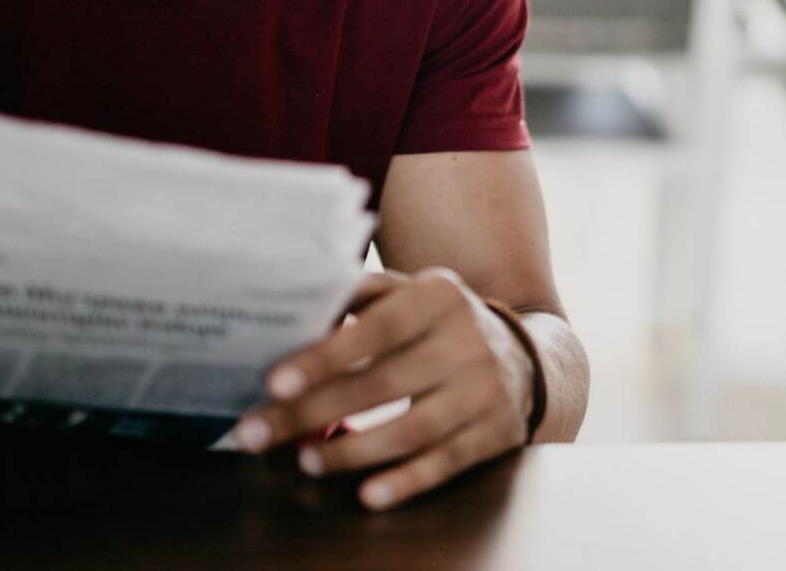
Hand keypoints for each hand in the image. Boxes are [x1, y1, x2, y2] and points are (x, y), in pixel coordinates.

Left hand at [236, 269, 536, 510]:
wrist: (525, 357)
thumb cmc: (438, 323)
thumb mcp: (408, 292)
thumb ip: (357, 294)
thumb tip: (297, 309)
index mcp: (438, 295)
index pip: (376, 328)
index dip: (325, 357)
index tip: (275, 382)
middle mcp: (467, 339)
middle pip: (383, 383)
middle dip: (313, 412)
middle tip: (260, 433)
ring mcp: (485, 388)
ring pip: (412, 428)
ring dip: (353, 450)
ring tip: (306, 461)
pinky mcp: (496, 432)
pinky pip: (445, 463)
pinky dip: (406, 481)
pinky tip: (368, 494)